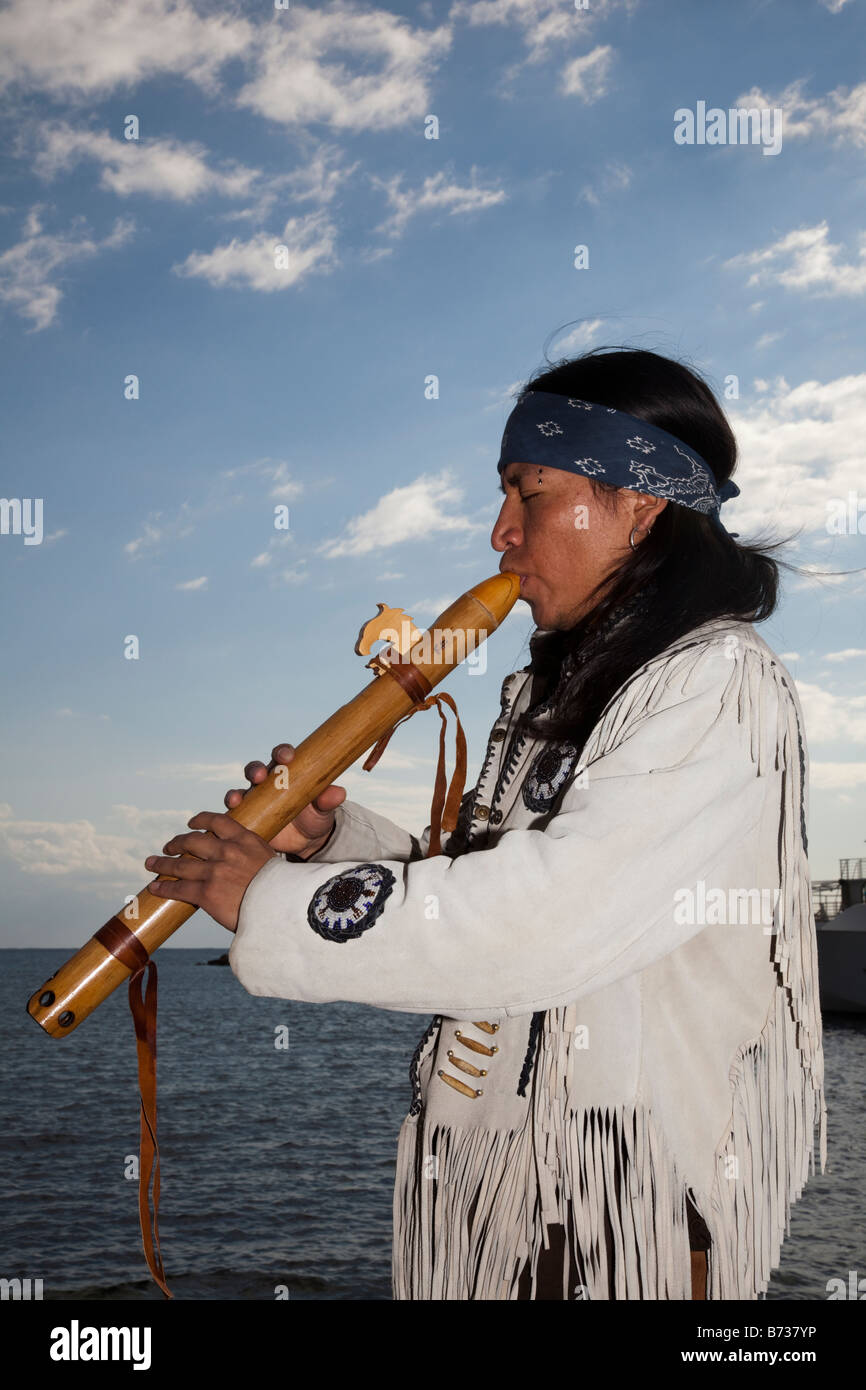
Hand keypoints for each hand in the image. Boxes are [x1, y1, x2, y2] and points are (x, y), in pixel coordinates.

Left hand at [144, 812, 277, 932]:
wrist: (282, 908)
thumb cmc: (281, 889)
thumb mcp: (269, 860)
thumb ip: (252, 855)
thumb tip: (243, 863)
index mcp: (244, 839)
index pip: (217, 821)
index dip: (200, 821)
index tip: (191, 824)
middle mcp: (227, 851)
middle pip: (192, 842)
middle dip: (176, 843)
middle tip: (168, 846)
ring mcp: (215, 872)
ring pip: (180, 864)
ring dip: (162, 863)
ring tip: (151, 864)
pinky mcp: (207, 893)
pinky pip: (179, 888)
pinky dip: (164, 887)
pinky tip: (155, 887)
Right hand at [224, 742, 346, 856]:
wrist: (307, 841)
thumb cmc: (316, 817)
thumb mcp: (325, 809)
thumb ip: (329, 800)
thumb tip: (338, 793)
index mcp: (287, 773)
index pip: (282, 756)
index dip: (282, 752)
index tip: (286, 756)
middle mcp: (268, 783)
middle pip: (256, 770)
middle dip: (255, 770)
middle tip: (260, 777)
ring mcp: (255, 800)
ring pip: (241, 790)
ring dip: (236, 793)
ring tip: (237, 799)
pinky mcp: (248, 818)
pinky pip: (235, 814)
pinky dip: (231, 814)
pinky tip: (230, 817)